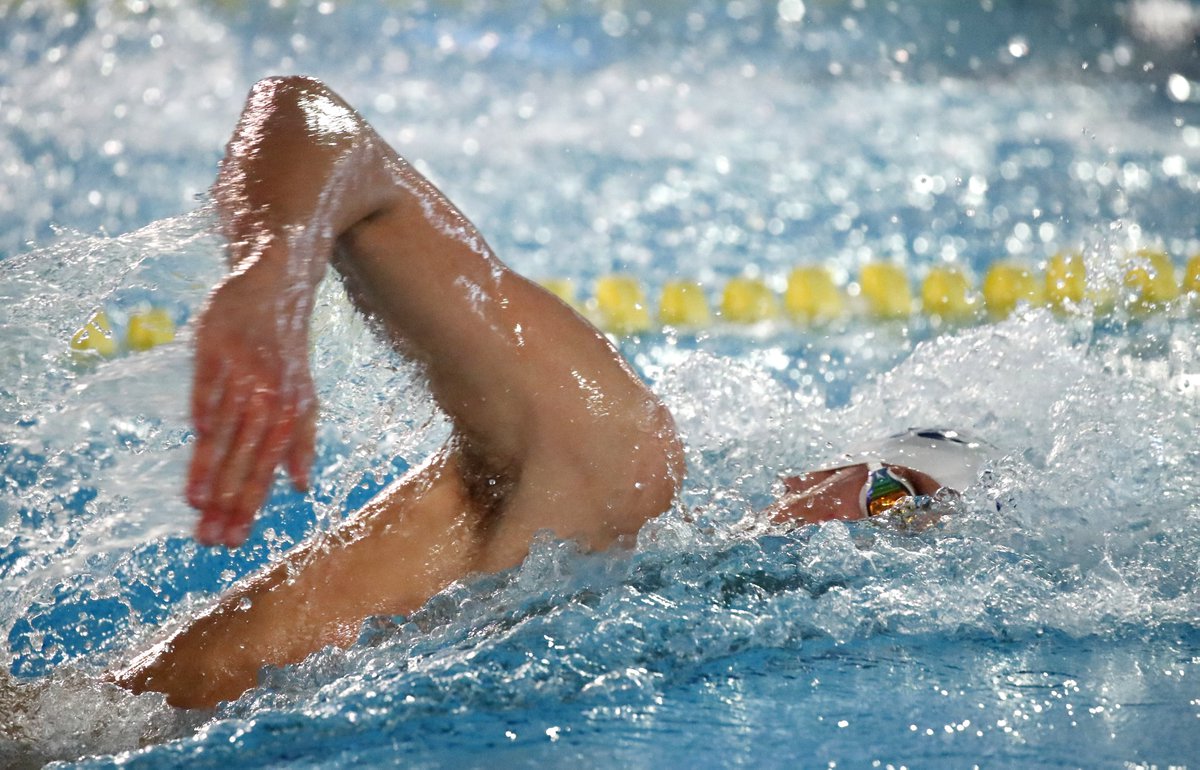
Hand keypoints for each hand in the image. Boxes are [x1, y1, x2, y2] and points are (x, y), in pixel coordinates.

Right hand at [186, 263, 316, 546]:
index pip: (266, 471)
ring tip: (195, 505)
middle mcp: (270, 398)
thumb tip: (302, 487)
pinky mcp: (217, 349)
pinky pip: (210, 386)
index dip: (250, 506)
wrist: (275, 288)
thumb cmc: (286, 353)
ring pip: (226, 430)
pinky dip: (205, 409)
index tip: (233, 541)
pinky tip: (198, 438)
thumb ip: (303, 441)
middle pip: (245, 459)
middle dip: (227, 503)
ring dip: (210, 469)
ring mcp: (243, 374)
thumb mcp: (306, 396)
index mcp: (290, 414)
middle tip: (208, 539)